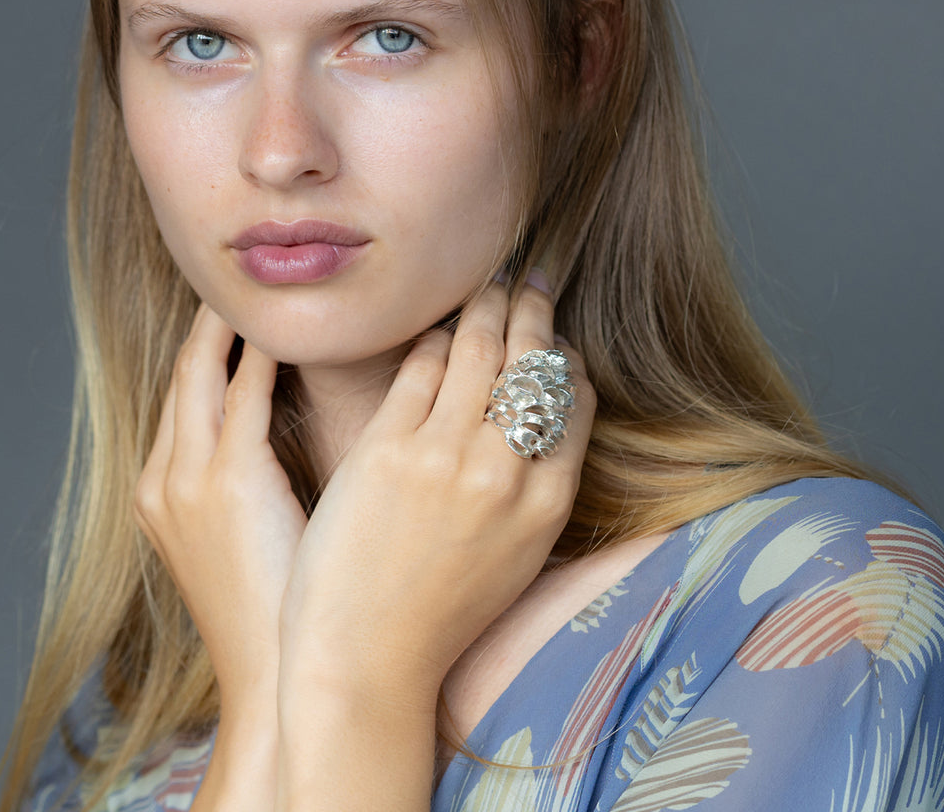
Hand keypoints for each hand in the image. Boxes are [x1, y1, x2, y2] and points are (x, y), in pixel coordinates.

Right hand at [134, 304, 307, 711]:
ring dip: (233, 327)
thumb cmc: (279, 606)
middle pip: (184, 376)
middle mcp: (163, 478)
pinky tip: (290, 332)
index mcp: (162, 493)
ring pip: (205, 374)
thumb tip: (279, 437)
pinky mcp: (230, 482)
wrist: (276, 672)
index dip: (206, 350)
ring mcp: (188, 479)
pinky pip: (247, 395)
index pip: (184, 399)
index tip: (236, 315)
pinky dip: (264, 357)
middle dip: (210, 324)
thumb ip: (248, 482)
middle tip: (244, 286)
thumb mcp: (244, 538)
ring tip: (266, 293)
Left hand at [279, 278, 594, 707]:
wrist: (368, 660)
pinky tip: (431, 332)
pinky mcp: (387, 449)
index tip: (552, 335)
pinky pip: (418, 368)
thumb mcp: (518, 553)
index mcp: (548, 500)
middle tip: (527, 282)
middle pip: (530, 359)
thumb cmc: (442, 612)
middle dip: (531, 309)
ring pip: (476, 348)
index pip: (575, 397)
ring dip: (484, 307)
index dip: (564, 355)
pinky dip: (429, 341)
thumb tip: (538, 413)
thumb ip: (537, 484)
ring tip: (485, 289)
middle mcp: (505, 469)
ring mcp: (445, 456)